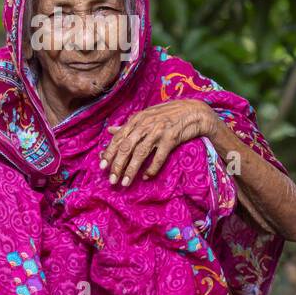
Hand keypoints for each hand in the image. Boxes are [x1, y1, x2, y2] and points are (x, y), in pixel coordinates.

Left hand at [99, 100, 213, 186]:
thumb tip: (110, 130)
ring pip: (140, 154)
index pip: (119, 138)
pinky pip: (159, 157)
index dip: (109, 153)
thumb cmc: (168, 114)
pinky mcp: (171, 139)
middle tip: (111, 180)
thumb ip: (128, 125)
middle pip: (126, 147)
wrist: (194, 112)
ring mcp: (158, 132)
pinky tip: (146, 176)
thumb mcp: (146, 116)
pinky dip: (151, 168)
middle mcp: (145, 125)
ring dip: (131, 170)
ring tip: (125, 183)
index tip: (102, 167)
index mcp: (137, 119)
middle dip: (117, 165)